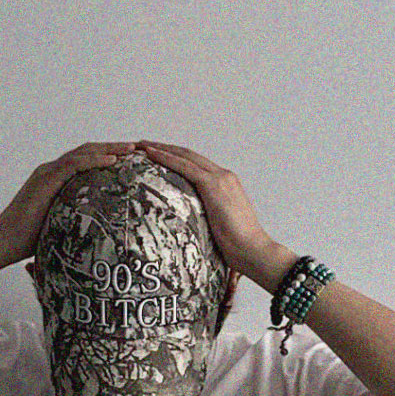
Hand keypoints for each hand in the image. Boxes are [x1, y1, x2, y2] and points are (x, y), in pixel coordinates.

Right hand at [0, 142, 137, 266]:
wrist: (3, 242)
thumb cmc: (27, 242)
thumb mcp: (58, 227)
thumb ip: (73, 221)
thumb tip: (96, 233)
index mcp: (54, 180)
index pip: (85, 162)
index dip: (107, 158)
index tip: (129, 160)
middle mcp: (51, 171)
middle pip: (87, 152)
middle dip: (113, 148)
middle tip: (137, 148)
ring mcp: (48, 173)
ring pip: (83, 153)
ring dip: (109, 150)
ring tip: (131, 150)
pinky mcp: (46, 180)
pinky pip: (74, 164)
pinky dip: (95, 160)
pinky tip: (113, 161)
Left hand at [134, 140, 284, 286]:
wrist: (253, 250)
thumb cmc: (240, 248)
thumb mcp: (221, 229)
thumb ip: (208, 222)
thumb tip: (194, 233)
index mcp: (227, 185)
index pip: (198, 166)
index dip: (178, 159)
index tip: (159, 156)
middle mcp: (224, 176)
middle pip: (189, 156)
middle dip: (166, 148)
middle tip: (144, 145)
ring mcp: (219, 179)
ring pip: (184, 156)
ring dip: (161, 149)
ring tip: (141, 145)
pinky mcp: (212, 185)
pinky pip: (184, 166)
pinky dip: (166, 158)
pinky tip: (151, 154)